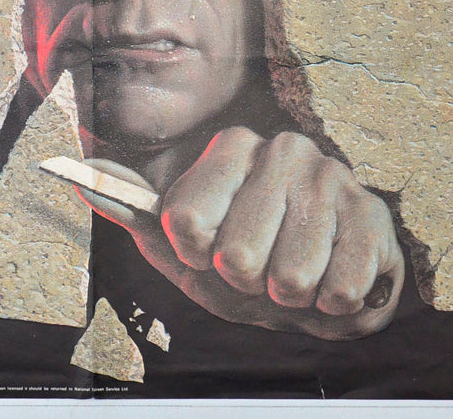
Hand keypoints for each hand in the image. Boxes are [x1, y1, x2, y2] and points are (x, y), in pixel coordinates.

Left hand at [78, 127, 403, 339]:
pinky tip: (331, 279)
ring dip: (289, 297)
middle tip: (259, 271)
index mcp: (231, 147)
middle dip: (245, 284)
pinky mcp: (374, 217)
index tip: (208, 250)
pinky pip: (339, 290)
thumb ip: (131, 206)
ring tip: (296, 277)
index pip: (186, 222)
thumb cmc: (245, 259)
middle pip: (238, 258)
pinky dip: (330, 306)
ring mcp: (332, 179)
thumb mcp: (181, 241)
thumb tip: (78, 172)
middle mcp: (283, 150)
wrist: (322, 279)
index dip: (195, 256)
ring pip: (289, 279)